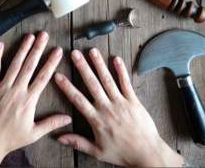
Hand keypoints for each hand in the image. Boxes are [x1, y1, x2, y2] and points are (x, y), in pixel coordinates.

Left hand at [0, 32, 71, 167]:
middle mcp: (16, 91)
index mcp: (28, 100)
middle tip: (44, 35)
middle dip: (38, 48)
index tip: (58, 50)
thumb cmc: (10, 139)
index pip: (43, 77)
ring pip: (15, 64)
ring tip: (29, 36)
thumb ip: (51, 123)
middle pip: (30, 65)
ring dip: (23, 49)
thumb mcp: (34, 133)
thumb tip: (68, 118)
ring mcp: (2, 88)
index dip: (51, 62)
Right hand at [55, 49, 184, 166]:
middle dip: (82, 67)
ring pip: (107, 80)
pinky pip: (126, 83)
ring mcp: (121, 102)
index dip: (67, 87)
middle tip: (75, 54)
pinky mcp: (133, 100)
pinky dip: (121, 70)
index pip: (78, 99)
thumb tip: (59, 138)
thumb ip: (78, 142)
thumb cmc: (122, 153)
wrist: (147, 153)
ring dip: (99, 64)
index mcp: (96, 120)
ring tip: (92, 51)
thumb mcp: (97, 151)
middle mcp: (107, 108)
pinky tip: (116, 59)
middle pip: (92, 84)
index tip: (58, 75)